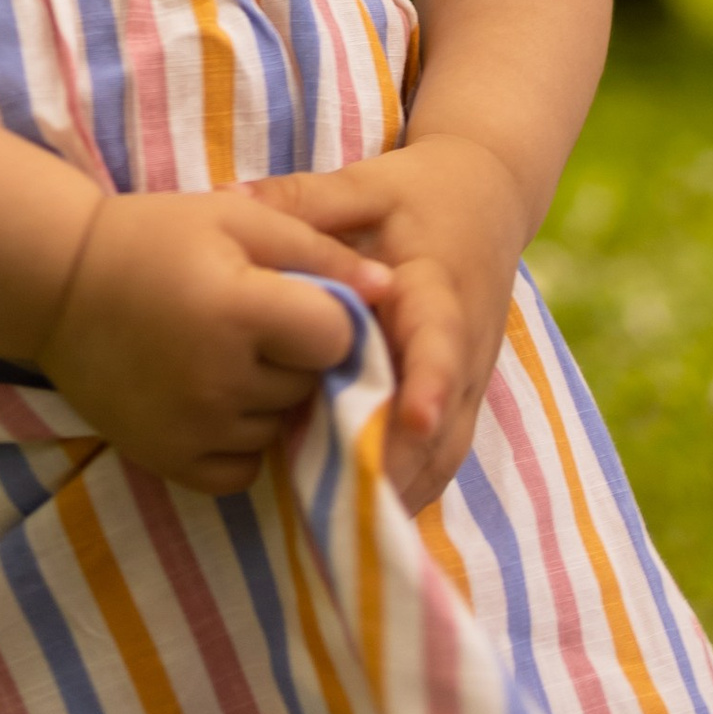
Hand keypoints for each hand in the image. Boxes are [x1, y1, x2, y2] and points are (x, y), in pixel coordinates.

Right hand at [40, 190, 392, 494]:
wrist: (56, 283)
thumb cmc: (153, 237)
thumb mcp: (237, 219)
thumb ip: (318, 250)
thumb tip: (389, 287)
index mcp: (239, 310)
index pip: (335, 336)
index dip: (330, 317)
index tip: (301, 300)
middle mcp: (219, 379)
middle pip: (310, 384)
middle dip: (300, 357)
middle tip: (259, 325)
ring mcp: (193, 428)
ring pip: (281, 428)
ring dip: (274, 400)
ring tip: (231, 358)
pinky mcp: (168, 460)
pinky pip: (243, 469)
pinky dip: (243, 443)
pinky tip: (219, 401)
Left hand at [247, 136, 528, 511]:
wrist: (487, 196)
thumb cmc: (418, 192)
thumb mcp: (363, 184)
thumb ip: (301, 200)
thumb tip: (224, 201)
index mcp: (441, 288)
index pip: (441, 341)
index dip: (428, 383)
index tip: (412, 417)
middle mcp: (465, 343)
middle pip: (446, 421)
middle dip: (403, 466)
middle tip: (350, 508)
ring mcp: (468, 377)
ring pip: (446, 451)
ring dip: (404, 489)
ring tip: (345, 529)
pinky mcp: (458, 396)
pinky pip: (439, 454)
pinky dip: (407, 484)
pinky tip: (357, 513)